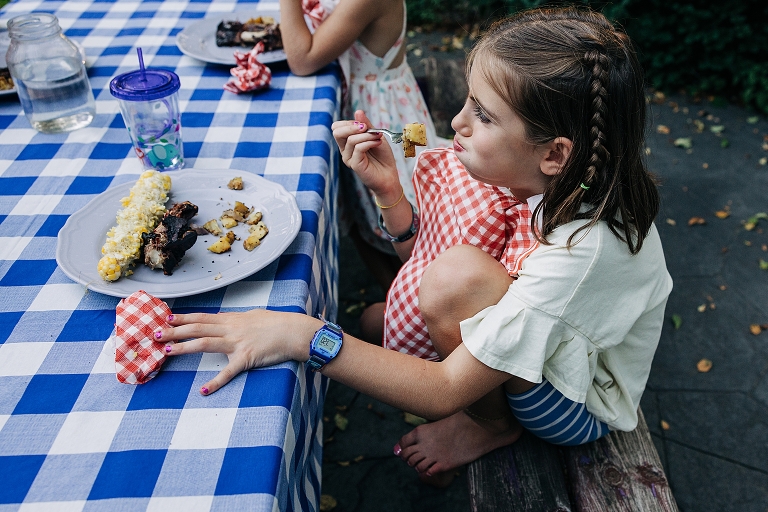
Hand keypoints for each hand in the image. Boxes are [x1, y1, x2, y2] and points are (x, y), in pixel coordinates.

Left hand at [155, 310, 317, 394]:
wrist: (294, 332)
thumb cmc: (277, 324)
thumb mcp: (254, 316)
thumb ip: (237, 320)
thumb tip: (224, 320)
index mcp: (232, 319)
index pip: (202, 317)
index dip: (183, 318)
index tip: (166, 317)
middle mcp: (231, 329)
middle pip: (197, 328)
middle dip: (175, 331)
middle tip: (155, 334)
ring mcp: (237, 343)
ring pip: (205, 343)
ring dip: (184, 347)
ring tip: (167, 351)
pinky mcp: (246, 359)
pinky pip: (228, 372)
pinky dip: (215, 382)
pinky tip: (203, 390)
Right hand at [332, 110, 399, 196]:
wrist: (390, 176)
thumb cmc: (383, 157)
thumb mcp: (375, 136)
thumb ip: (366, 125)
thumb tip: (358, 111)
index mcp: (347, 143)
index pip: (337, 127)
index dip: (349, 122)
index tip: (364, 124)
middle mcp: (344, 150)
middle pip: (336, 132)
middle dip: (352, 126)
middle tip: (366, 127)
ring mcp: (348, 158)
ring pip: (351, 139)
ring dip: (367, 135)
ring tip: (378, 137)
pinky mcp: (355, 165)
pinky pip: (358, 148)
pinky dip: (369, 142)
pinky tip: (378, 143)